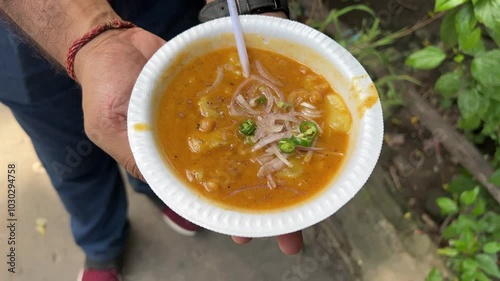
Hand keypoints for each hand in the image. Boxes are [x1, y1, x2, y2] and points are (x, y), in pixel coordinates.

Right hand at [75, 22, 302, 255]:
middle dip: (265, 204)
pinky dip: (268, 121)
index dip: (227, 219)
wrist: (115, 43)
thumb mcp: (109, 125)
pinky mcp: (222, 96)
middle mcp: (199, 147)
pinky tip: (289, 131)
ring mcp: (214, 121)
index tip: (248, 236)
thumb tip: (165, 187)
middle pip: (238, 180)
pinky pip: (248, 110)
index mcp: (172, 164)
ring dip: (276, 167)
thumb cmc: (104, 84)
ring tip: (301, 189)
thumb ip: (135, 155)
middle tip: (291, 232)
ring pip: (251, 149)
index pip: (205, 199)